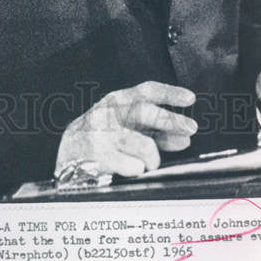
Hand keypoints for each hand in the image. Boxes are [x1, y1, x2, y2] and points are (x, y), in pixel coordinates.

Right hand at [54, 81, 196, 177]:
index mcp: (119, 100)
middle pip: (144, 111)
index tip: (190, 98)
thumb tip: (185, 138)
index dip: (169, 93)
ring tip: (150, 163)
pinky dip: (137, 169)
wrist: (68, 152)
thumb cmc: (104, 136)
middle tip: (191, 128)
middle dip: (170, 120)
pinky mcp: (96, 153)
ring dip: (153, 157)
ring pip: (142, 144)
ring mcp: (101, 132)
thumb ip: (157, 132)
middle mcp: (109, 111)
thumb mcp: (129, 127)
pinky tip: (130, 168)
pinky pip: (132, 165)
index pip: (146, 91)